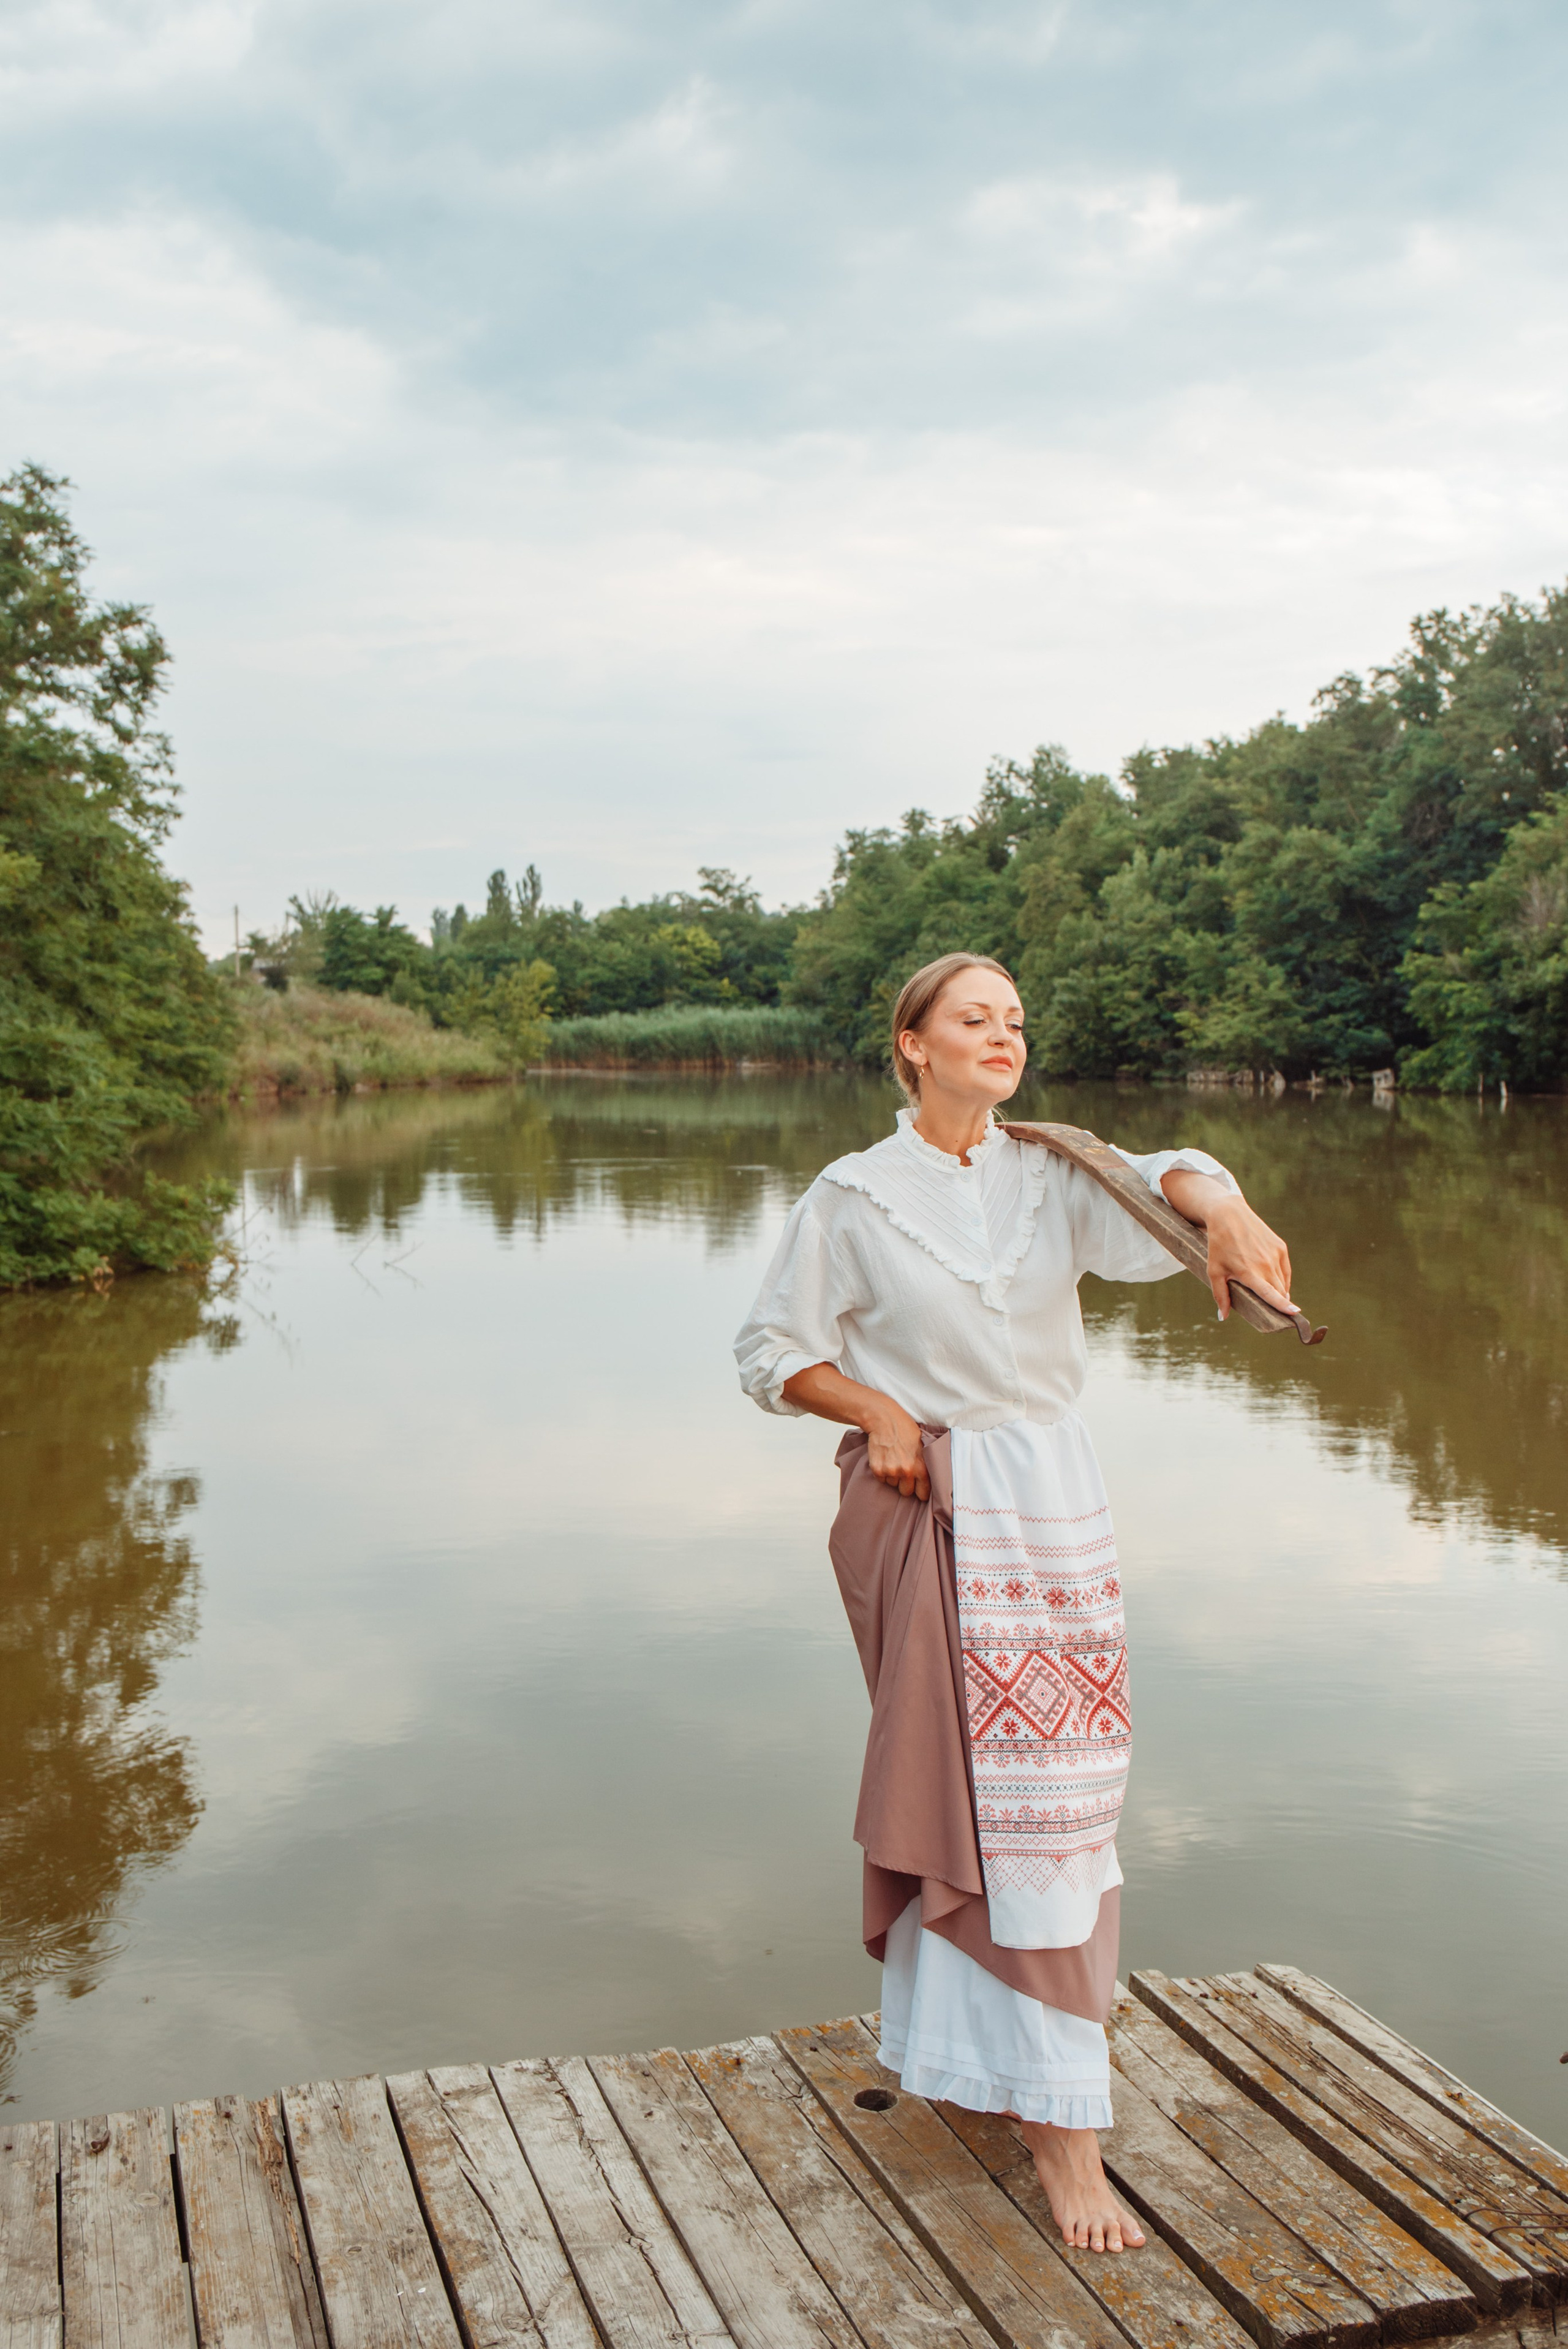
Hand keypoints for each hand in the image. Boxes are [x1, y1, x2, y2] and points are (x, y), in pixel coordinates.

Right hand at [777, 1362, 931, 1497]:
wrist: (884, 1419)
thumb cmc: (906, 1429)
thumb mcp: (923, 1446)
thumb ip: (926, 1464)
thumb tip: (933, 1480)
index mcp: (921, 1467)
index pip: (923, 1494)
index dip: (921, 1491)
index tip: (918, 1488)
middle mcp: (906, 1471)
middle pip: (906, 1492)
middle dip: (905, 1484)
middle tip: (903, 1471)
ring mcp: (891, 1471)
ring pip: (892, 1485)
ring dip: (893, 1476)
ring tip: (893, 1460)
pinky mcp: (877, 1469)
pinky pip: (881, 1479)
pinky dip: (882, 1472)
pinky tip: (884, 1459)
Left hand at [1192, 1192, 1293, 1319]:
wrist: (1229, 1214)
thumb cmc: (1218, 1245)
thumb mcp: (1214, 1271)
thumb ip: (1220, 1295)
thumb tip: (1222, 1317)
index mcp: (1249, 1272)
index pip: (1270, 1293)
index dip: (1283, 1305)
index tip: (1296, 1313)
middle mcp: (1265, 1263)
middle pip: (1279, 1291)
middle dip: (1280, 1303)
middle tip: (1278, 1314)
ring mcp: (1275, 1254)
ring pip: (1283, 1281)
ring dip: (1279, 1291)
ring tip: (1272, 1294)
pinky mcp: (1280, 1246)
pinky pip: (1285, 1270)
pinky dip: (1282, 1279)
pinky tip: (1275, 1282)